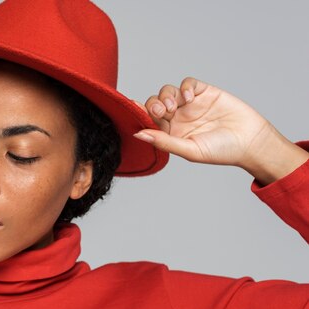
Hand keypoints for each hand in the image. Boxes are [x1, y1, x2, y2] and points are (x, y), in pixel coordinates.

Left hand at [133, 77, 308, 183]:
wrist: (251, 141)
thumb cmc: (221, 151)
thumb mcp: (189, 149)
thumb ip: (164, 141)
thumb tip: (138, 134)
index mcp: (170, 133)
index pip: (149, 120)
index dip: (139, 113)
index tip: (132, 108)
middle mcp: (177, 118)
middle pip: (155, 103)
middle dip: (153, 105)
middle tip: (161, 111)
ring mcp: (190, 104)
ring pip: (168, 92)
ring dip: (166, 96)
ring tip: (175, 107)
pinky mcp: (204, 92)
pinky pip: (188, 83)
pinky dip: (185, 87)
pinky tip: (189, 98)